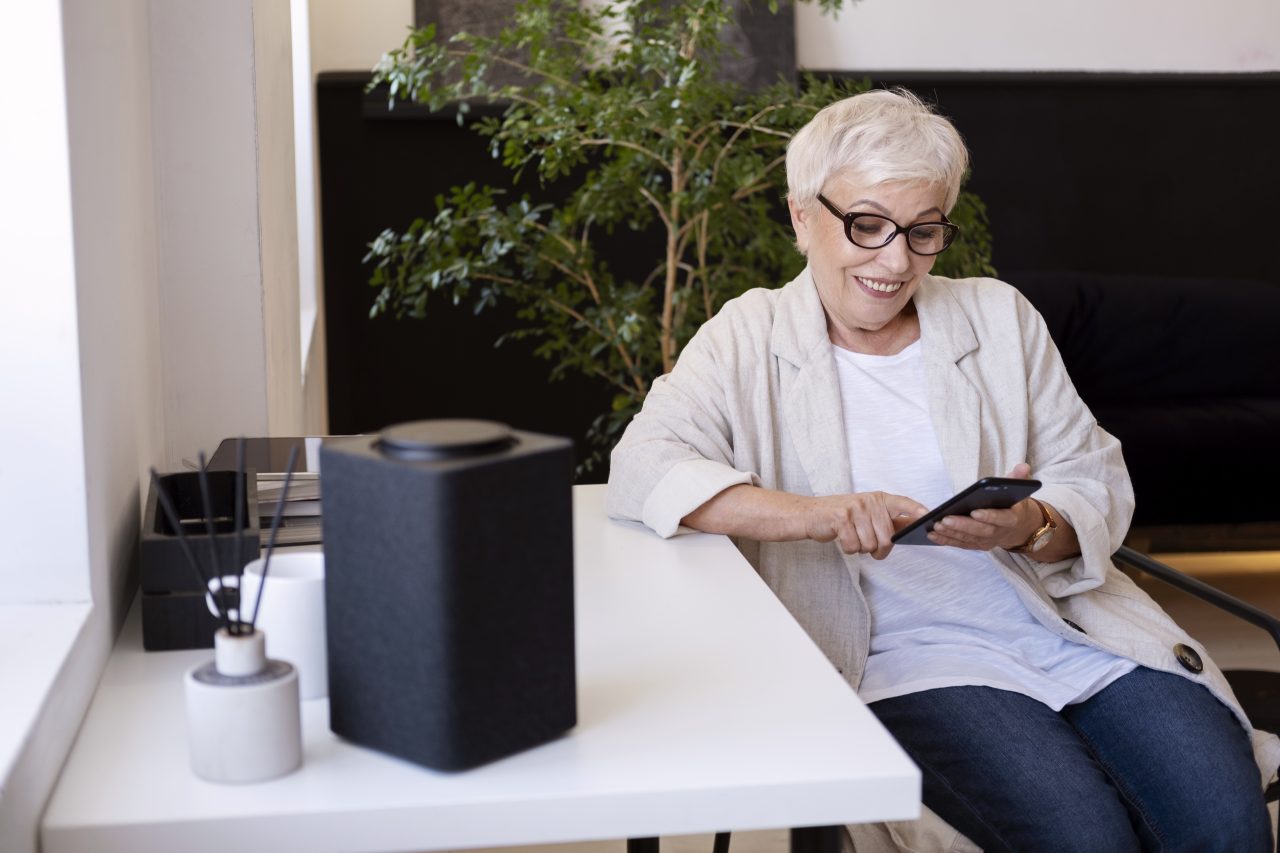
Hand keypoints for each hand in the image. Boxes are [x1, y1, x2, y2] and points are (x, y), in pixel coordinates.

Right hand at [804, 492, 928, 559]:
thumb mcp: (867, 514)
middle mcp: (869, 502)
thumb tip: (912, 527)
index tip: (928, 516)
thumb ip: (888, 521)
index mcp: (879, 499)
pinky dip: (848, 548)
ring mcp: (855, 509)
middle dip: (878, 549)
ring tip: (852, 537)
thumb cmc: (842, 518)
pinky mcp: (840, 519)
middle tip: (868, 546)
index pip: (902, 503)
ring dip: (861, 549)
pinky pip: (853, 546)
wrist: (811, 515)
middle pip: (886, 538)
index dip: (916, 510)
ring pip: (870, 545)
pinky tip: (842, 538)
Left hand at [927, 463, 1040, 550]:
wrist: (1019, 528)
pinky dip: (946, 540)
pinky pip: (960, 544)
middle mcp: (999, 533)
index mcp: (1011, 519)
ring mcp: (987, 542)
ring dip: (951, 533)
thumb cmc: (1013, 505)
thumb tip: (1023, 466)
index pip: (1001, 519)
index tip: (974, 511)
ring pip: (968, 539)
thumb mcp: (1018, 491)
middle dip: (962, 525)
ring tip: (935, 525)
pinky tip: (931, 534)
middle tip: (945, 519)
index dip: (989, 516)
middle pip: (980, 531)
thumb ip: (1018, 479)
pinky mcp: (976, 545)